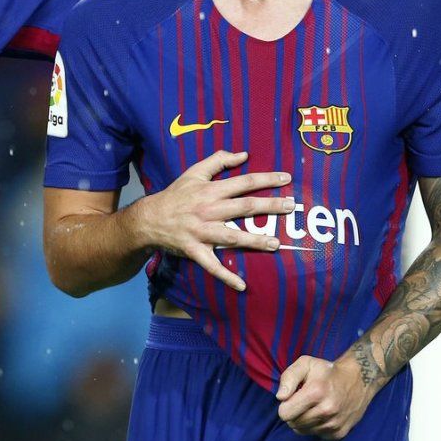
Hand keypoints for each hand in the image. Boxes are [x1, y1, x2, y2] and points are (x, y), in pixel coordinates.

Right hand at [132, 150, 292, 290]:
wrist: (149, 218)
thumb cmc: (175, 194)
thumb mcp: (194, 172)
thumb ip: (218, 160)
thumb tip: (244, 154)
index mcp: (210, 190)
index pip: (243, 182)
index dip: (266, 179)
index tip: (286, 178)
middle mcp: (209, 210)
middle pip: (244, 207)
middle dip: (269, 206)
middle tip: (291, 207)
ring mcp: (202, 232)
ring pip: (232, 237)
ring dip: (254, 241)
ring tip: (276, 244)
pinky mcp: (195, 250)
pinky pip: (212, 265)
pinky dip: (226, 276)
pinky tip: (242, 285)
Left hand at [275, 353, 375, 439]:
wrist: (359, 379)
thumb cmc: (327, 371)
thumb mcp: (305, 363)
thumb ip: (288, 378)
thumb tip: (280, 397)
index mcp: (315, 393)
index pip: (285, 414)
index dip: (285, 405)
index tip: (292, 397)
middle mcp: (326, 411)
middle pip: (293, 424)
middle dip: (293, 413)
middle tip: (303, 402)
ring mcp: (334, 424)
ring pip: (304, 431)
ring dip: (304, 421)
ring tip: (313, 407)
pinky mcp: (340, 432)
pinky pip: (317, 435)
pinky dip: (315, 427)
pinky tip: (322, 414)